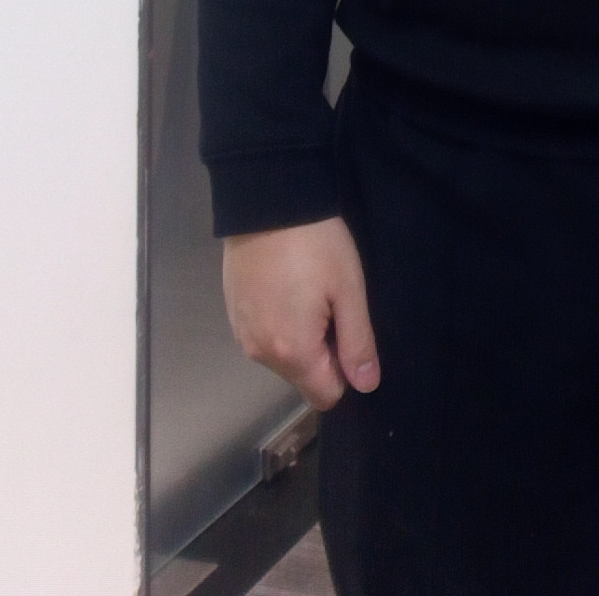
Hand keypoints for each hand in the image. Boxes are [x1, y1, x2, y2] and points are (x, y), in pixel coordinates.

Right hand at [222, 216, 379, 410]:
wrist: (268, 202)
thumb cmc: (316, 245)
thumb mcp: (348, 290)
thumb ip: (358, 343)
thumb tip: (366, 385)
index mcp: (292, 353)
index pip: (325, 395)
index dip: (345, 370)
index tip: (349, 331)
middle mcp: (259, 354)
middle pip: (302, 377)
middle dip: (322, 353)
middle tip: (331, 304)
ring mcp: (241, 334)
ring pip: (282, 358)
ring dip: (299, 337)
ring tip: (308, 290)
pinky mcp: (232, 314)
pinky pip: (263, 337)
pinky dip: (278, 322)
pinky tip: (286, 285)